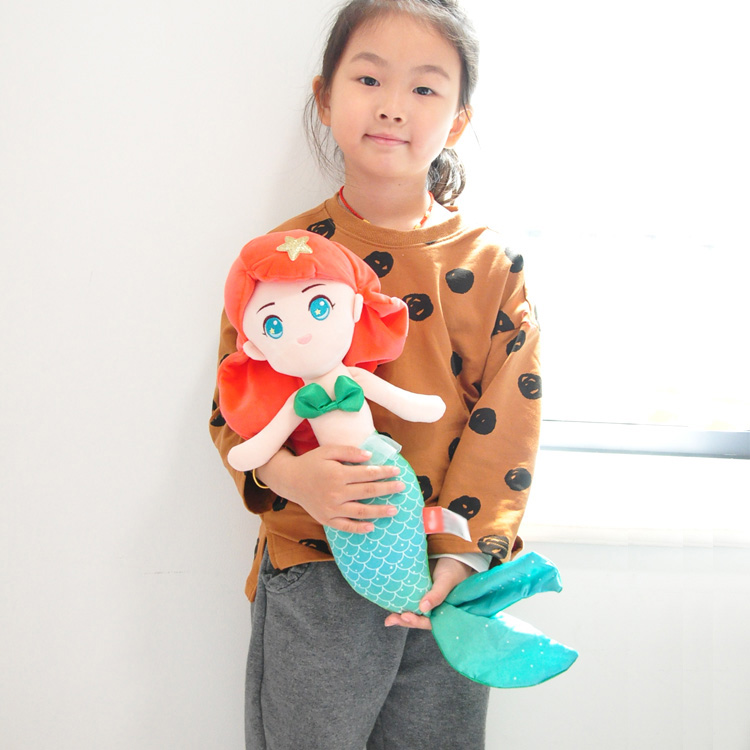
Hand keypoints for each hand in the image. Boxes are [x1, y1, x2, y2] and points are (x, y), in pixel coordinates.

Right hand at [256, 446, 404, 532]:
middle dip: (387, 489)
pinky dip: (359, 528)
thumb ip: (349, 452)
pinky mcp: (326, 519)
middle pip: (368, 491)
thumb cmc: (311, 463)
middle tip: (402, 488)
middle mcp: (336, 492)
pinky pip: (345, 526)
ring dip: (379, 511)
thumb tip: (370, 457)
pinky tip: (371, 527)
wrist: (290, 480)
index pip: (367, 473)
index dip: (384, 472)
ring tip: (394, 510)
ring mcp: (331, 508)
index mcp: (338, 474)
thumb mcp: (328, 451)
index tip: (397, 471)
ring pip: (361, 511)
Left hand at [384, 557, 472, 629]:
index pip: (429, 622)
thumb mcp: (446, 581)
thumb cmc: (454, 569)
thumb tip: (422, 609)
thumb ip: (437, 595)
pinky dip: (400, 601)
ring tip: (388, 619)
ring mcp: (424, 598)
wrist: (452, 554)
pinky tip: (390, 602)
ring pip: (412, 611)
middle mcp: (433, 607)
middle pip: (418, 618)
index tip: (406, 617)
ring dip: (400, 615)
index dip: (417, 622)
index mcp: (443, 610)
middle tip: (391, 620)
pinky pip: (408, 598)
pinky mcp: (418, 590)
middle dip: (404, 621)